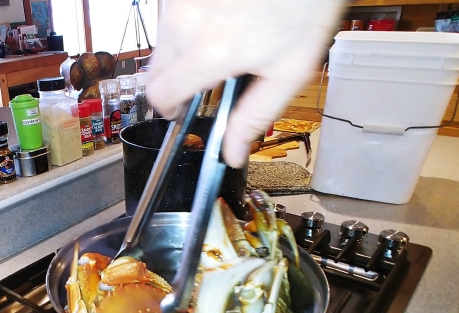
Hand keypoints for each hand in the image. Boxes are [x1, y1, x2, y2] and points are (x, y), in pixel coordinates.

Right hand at [146, 0, 342, 167]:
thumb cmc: (304, 5)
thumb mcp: (291, 70)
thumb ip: (255, 115)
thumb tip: (231, 152)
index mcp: (210, 54)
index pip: (159, 95)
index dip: (169, 108)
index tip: (181, 109)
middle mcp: (185, 24)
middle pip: (155, 68)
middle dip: (176, 79)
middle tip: (207, 76)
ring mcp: (180, 0)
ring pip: (164, 38)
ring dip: (184, 46)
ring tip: (225, 36)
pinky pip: (174, 13)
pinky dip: (191, 21)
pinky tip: (224, 14)